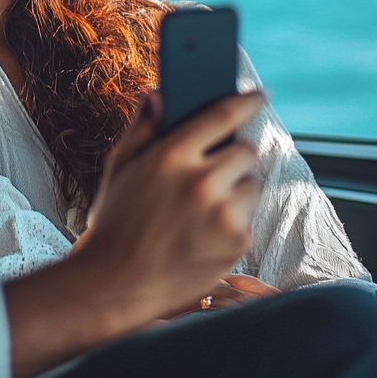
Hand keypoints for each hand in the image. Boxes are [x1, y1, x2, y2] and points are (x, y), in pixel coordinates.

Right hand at [79, 91, 264, 320]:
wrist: (117, 283)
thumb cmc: (115, 221)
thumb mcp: (120, 167)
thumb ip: (141, 128)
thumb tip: (156, 93)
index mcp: (171, 155)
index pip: (222, 115)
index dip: (246, 101)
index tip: (260, 95)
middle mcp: (201, 181)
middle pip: (245, 151)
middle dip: (234, 156)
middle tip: (214, 169)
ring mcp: (222, 213)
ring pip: (251, 184)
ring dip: (236, 189)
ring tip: (203, 207)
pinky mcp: (237, 242)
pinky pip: (248, 218)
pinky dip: (234, 221)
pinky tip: (204, 232)